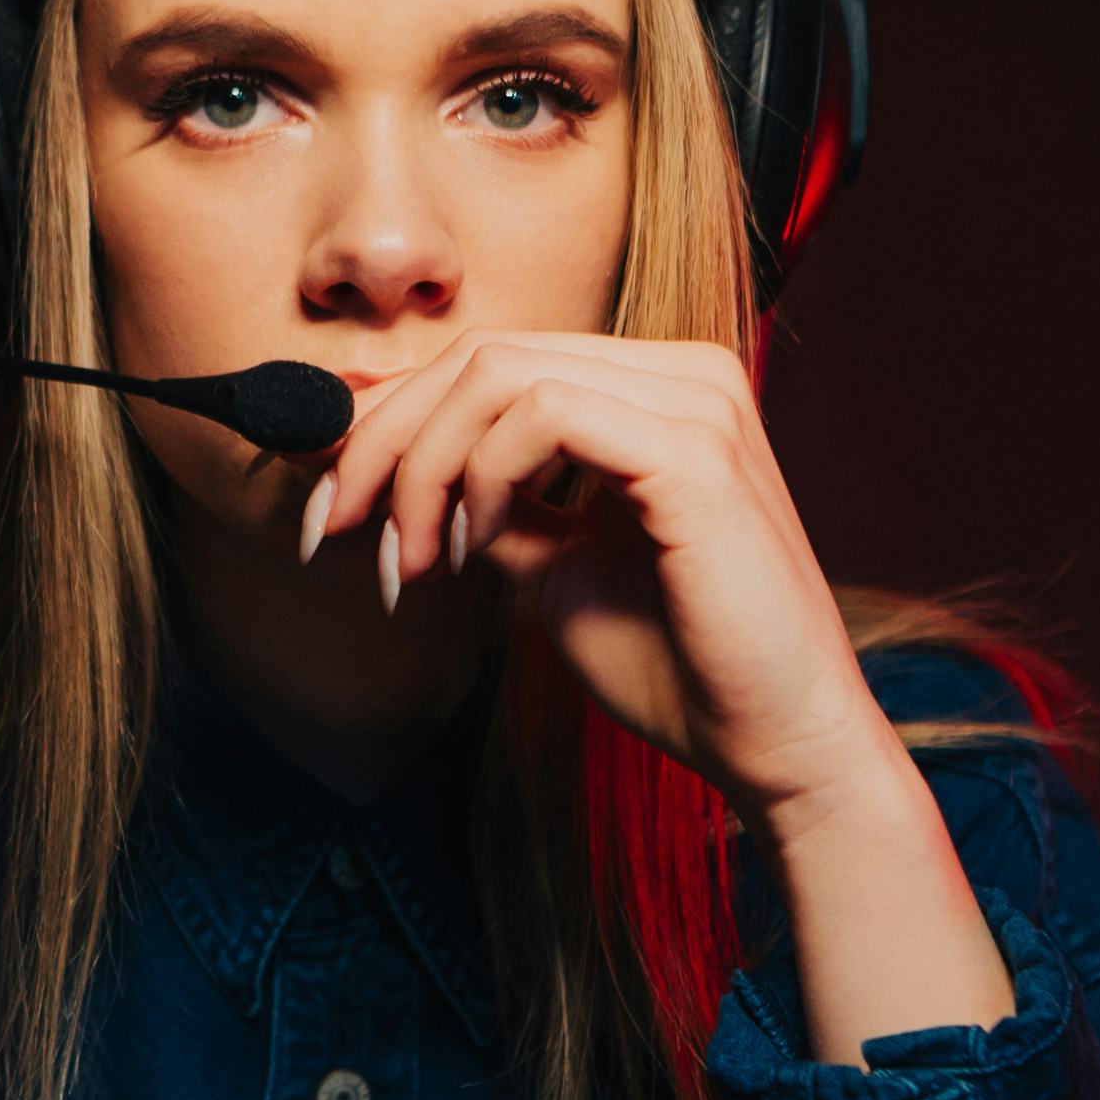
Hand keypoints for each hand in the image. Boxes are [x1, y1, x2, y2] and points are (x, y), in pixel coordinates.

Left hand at [291, 331, 892, 828]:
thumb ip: (489, 506)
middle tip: (334, 527)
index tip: (328, 502)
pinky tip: (467, 548)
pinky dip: (479, 476)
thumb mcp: (554, 569)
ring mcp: (696, 402)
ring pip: (499, 375)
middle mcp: (684, 374)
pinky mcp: (694, 452)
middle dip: (381, 440)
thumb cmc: (678, 666)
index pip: (493, 363)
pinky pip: (543, 413)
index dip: (389, 421)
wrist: (771, 744)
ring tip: (409, 561)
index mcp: (656, 390)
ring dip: (422, 467)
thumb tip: (384, 471)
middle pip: (482, 355)